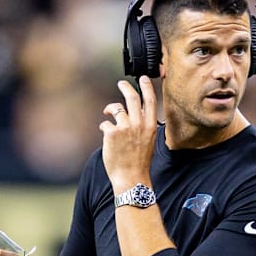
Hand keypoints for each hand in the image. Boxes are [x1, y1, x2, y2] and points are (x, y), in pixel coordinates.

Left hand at [99, 76, 156, 190]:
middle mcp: (139, 123)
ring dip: (110, 108)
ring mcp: (125, 127)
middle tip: (121, 83)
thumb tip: (136, 112)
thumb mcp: (148, 140)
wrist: (131, 177)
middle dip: (125, 87)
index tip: (142, 79)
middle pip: (132, 97)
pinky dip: (105, 127)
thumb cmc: (140, 161)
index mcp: (151, 125)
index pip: (150, 100)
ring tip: (108, 113)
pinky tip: (106, 136)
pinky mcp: (111, 133)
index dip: (146, 87)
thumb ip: (144, 125)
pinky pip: (105, 123)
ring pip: (116, 108)